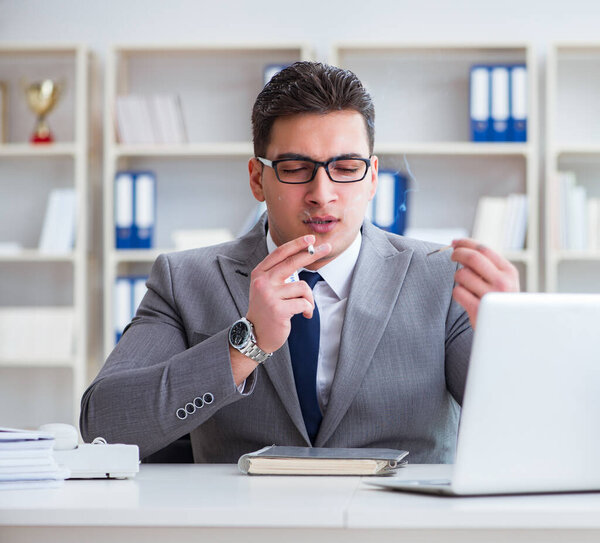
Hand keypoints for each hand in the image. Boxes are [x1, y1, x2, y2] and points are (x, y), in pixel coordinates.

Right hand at [246, 235, 331, 352]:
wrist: (255, 335)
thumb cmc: (267, 310)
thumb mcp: (267, 287)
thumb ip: (279, 274)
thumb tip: (303, 256)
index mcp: (259, 273)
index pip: (280, 254)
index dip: (296, 244)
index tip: (310, 239)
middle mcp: (262, 282)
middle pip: (292, 263)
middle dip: (312, 254)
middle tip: (327, 247)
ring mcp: (269, 296)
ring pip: (302, 287)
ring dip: (309, 299)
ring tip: (304, 308)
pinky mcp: (278, 309)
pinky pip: (304, 303)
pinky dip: (308, 309)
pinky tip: (303, 315)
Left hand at [450, 238, 519, 327]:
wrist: (508, 331)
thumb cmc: (500, 303)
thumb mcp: (503, 282)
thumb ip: (488, 267)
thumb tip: (462, 249)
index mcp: (509, 272)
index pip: (484, 249)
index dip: (466, 243)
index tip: (455, 243)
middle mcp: (502, 282)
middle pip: (472, 257)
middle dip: (457, 253)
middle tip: (451, 255)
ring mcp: (491, 295)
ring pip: (462, 274)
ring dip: (458, 277)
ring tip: (466, 285)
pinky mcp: (479, 309)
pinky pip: (457, 291)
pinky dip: (457, 292)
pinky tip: (466, 298)